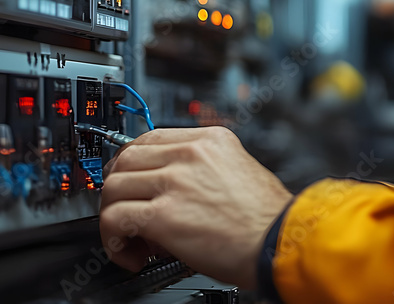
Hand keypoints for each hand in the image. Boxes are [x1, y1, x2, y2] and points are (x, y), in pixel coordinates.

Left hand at [99, 126, 290, 288]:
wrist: (280, 242)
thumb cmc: (267, 218)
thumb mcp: (240, 170)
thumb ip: (204, 169)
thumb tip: (170, 190)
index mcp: (210, 140)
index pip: (151, 137)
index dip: (132, 162)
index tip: (131, 180)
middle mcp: (190, 155)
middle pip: (126, 158)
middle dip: (118, 187)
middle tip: (125, 210)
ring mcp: (175, 182)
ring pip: (113, 187)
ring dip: (114, 216)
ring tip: (131, 238)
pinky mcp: (164, 215)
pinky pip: (115, 219)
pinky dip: (114, 241)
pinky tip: (132, 255)